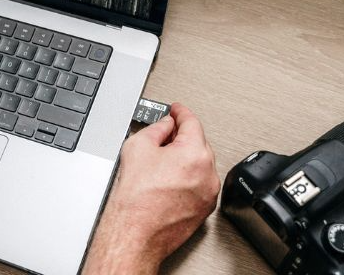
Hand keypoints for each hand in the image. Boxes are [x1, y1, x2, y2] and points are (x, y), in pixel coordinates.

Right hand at [83, 103, 219, 274]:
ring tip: (160, 162)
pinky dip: (187, 177)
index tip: (176, 110)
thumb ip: (155, 128)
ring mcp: (208, 193)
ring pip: (200, 164)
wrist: (135, 233)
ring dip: (184, 158)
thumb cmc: (135, 199)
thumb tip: (164, 125)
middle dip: (181, 136)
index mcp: (194, 154)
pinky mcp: (205, 208)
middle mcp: (207, 173)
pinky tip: (166, 180)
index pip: (192, 122)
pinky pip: (199, 184)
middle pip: (198, 143)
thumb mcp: (137, 148)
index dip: (180, 112)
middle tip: (164, 134)